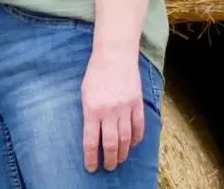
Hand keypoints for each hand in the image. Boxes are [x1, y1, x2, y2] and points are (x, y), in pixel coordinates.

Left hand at [81, 50, 144, 172]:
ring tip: (119, 160)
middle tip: (109, 167)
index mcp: (92, 109)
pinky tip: (132, 145)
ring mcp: (125, 108)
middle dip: (109, 159)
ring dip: (122, 152)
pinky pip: (139, 127)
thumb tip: (92, 134)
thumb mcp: (84, 93)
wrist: (114, 56)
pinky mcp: (137, 104)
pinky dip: (136, 138)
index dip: (91, 157)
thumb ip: (89, 113)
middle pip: (110, 143)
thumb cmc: (95, 73)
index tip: (91, 167)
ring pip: (126, 138)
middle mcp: (109, 111)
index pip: (91, 140)